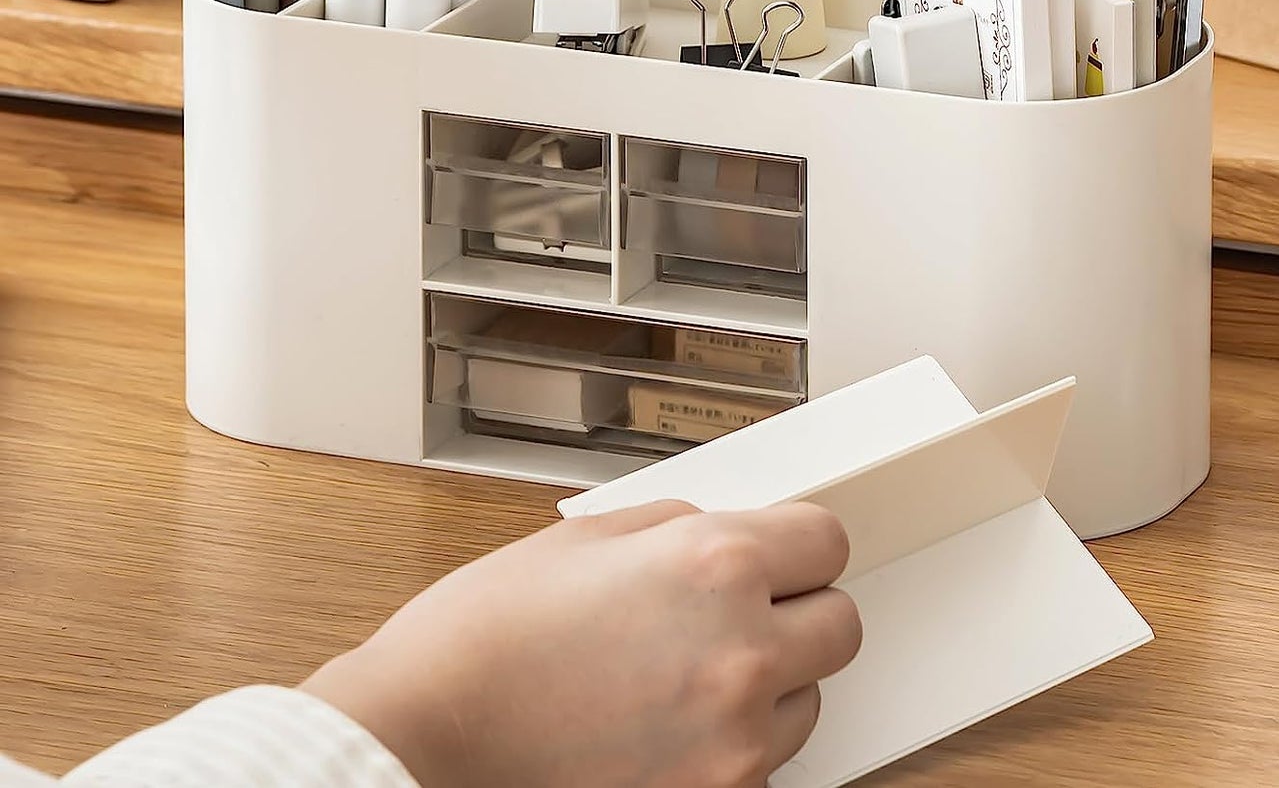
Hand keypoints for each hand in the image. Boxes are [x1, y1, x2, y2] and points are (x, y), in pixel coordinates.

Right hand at [302, 500, 861, 787]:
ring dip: (768, 683)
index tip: (783, 549)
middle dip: (796, 609)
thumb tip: (722, 534)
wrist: (424, 739)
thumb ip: (677, 527)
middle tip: (739, 609)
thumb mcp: (585, 537)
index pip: (828, 541)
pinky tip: (664, 722)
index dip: (798, 540)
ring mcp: (733, 743)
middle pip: (840, 626)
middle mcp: (741, 654)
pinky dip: (730, 744)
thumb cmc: (483, 639)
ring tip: (683, 673)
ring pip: (807, 703)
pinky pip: (761, 765)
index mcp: (713, 564)